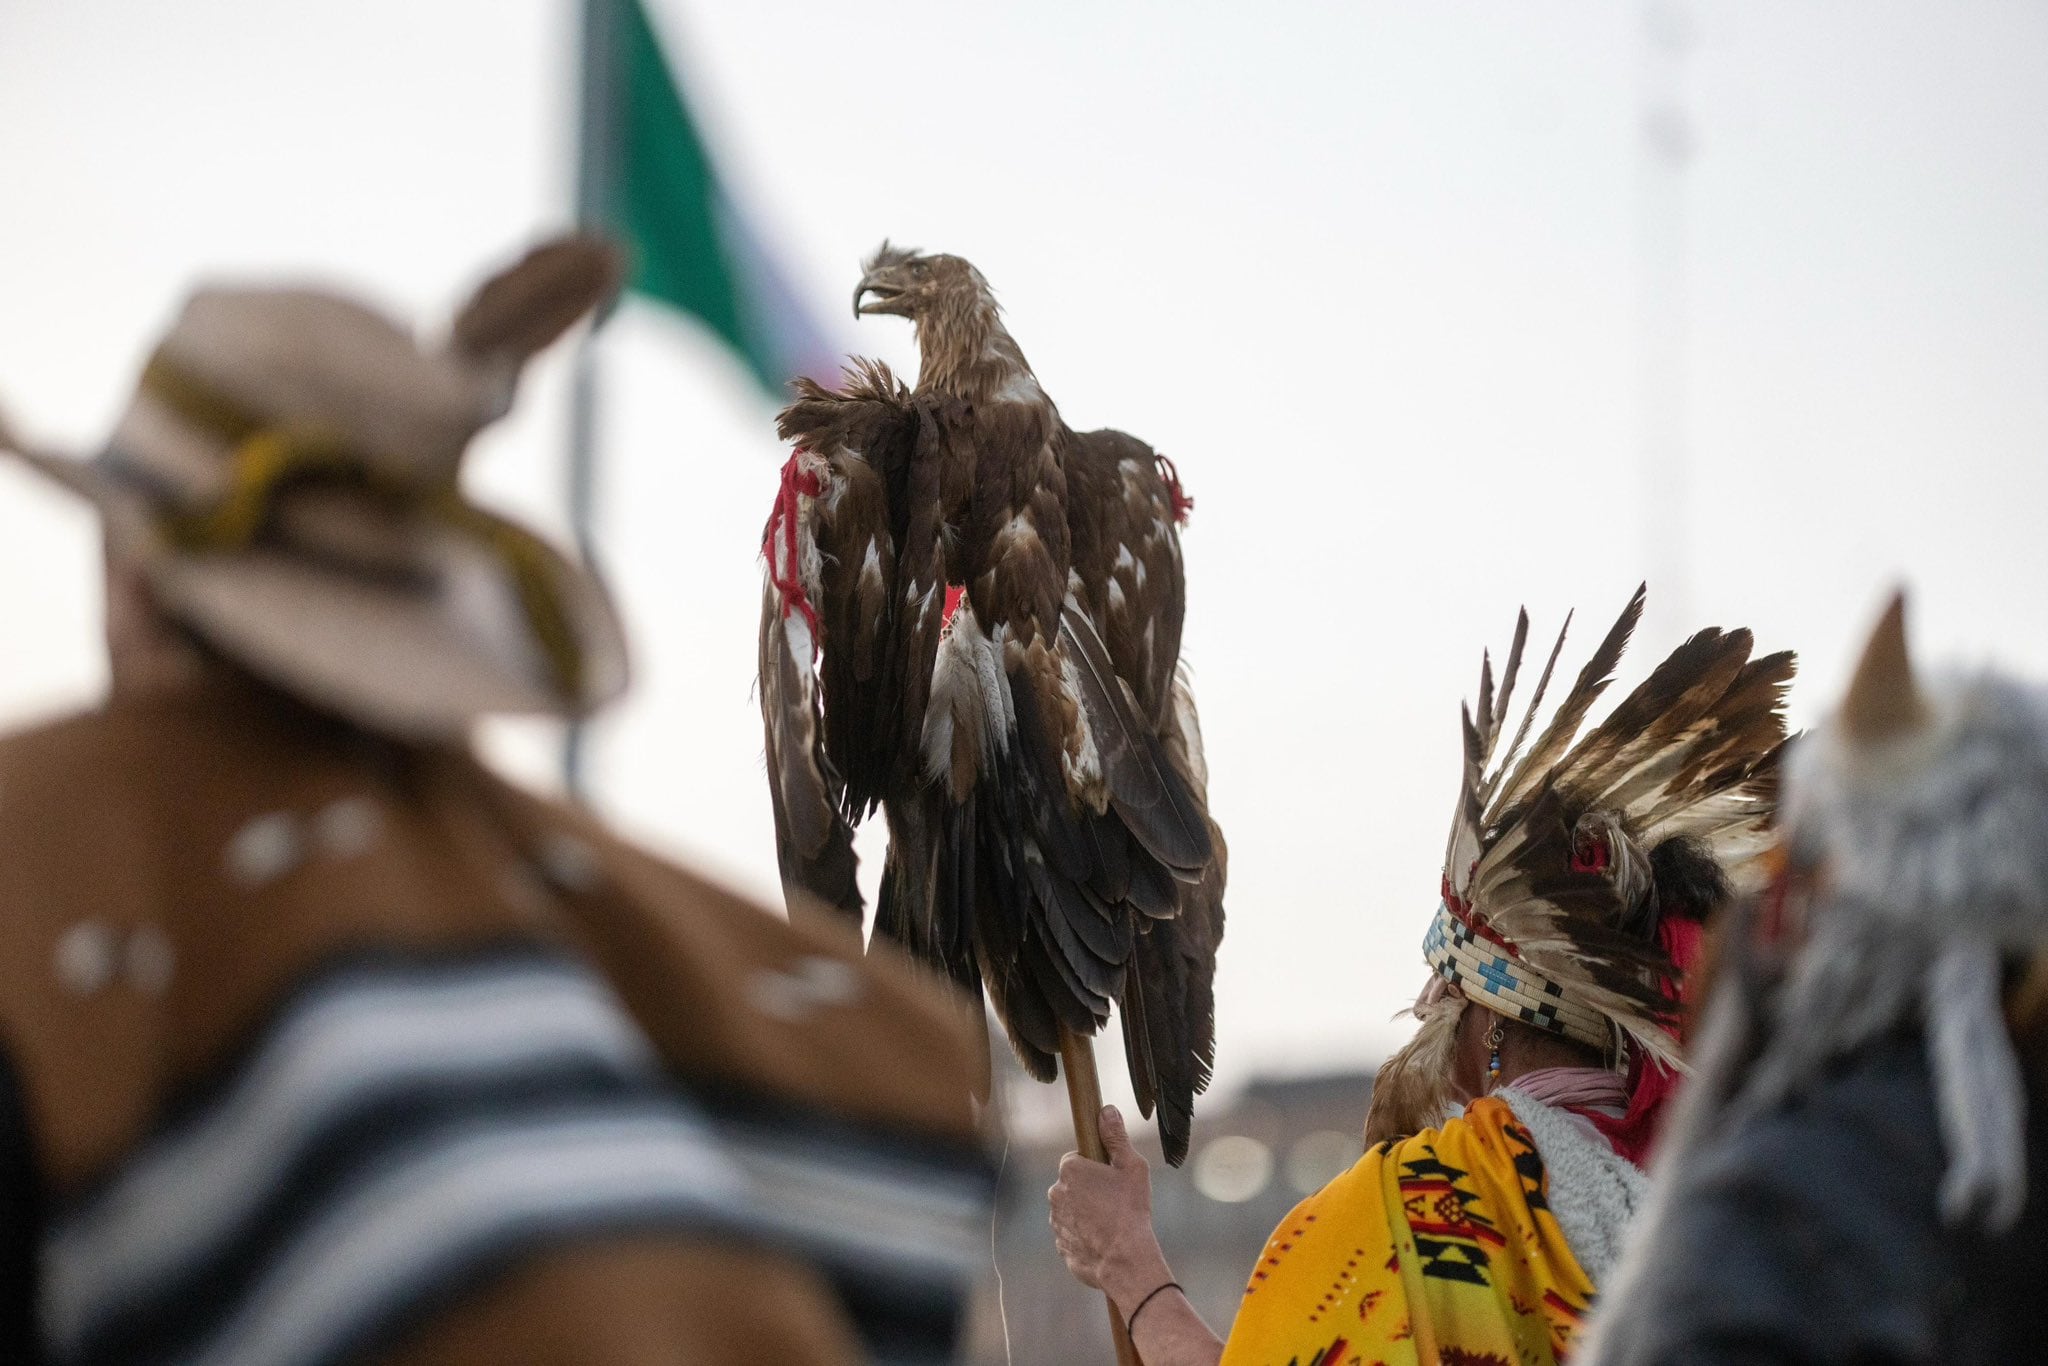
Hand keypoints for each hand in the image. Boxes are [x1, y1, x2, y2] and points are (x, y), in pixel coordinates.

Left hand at [1048, 1105, 1171, 1305]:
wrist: (1125, 1261)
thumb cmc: (1130, 1211)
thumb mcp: (1132, 1167)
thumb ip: (1116, 1137)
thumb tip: (1106, 1110)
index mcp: (1070, 1169)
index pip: (1076, 1159)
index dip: (1095, 1167)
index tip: (1111, 1179)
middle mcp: (1055, 1193)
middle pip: (1072, 1185)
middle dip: (1089, 1190)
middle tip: (1114, 1201)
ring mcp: (1055, 1221)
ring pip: (1071, 1210)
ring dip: (1086, 1213)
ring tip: (1111, 1224)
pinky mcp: (1060, 1245)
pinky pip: (1072, 1233)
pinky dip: (1084, 1235)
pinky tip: (1104, 1241)